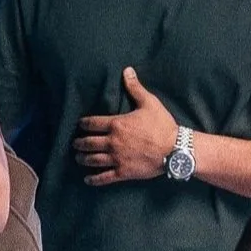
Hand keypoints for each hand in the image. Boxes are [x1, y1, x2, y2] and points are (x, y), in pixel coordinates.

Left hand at [74, 69, 180, 185]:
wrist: (175, 150)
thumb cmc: (162, 125)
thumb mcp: (149, 103)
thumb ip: (135, 88)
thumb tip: (126, 70)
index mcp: (117, 124)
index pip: (92, 123)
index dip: (83, 124)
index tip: (80, 125)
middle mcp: (113, 142)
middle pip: (88, 143)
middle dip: (79, 143)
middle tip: (75, 143)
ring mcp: (117, 159)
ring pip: (92, 160)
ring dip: (83, 159)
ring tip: (78, 158)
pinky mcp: (123, 172)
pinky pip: (104, 177)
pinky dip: (94, 179)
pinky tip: (87, 179)